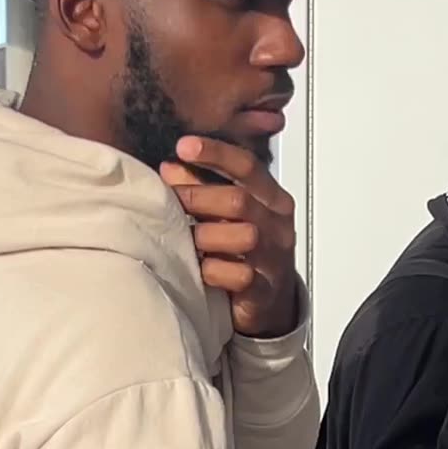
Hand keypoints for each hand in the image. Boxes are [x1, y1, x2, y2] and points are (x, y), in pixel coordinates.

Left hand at [160, 136, 298, 336]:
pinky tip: (200, 270)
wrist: (269, 303)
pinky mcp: (263, 290)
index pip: (248, 166)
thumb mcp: (228, 216)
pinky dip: (213, 271)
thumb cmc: (245, 251)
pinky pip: (238, 275)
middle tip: (170, 199)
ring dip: (205, 236)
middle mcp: (277, 226)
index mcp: (273, 200)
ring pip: (243, 236)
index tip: (184, 146)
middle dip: (198, 197)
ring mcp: (273, 259)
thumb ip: (204, 189)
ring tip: (187, 241)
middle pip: (238, 200)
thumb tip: (170, 167)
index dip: (216, 153)